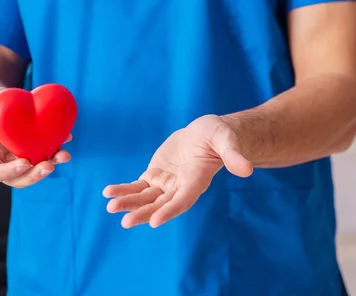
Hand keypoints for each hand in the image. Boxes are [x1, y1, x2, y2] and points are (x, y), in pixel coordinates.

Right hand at [0, 87, 70, 187]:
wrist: (3, 110)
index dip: (10, 171)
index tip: (25, 163)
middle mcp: (3, 164)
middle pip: (18, 179)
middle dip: (34, 175)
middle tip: (49, 166)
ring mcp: (19, 163)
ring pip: (34, 172)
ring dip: (50, 165)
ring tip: (64, 155)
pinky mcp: (34, 157)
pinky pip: (45, 158)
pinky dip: (56, 152)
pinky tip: (67, 139)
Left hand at [103, 114, 252, 227]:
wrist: (205, 134)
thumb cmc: (218, 136)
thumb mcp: (225, 139)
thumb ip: (233, 154)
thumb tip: (247, 169)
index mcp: (197, 181)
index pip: (183, 200)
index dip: (170, 211)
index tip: (155, 221)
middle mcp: (180, 187)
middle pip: (160, 204)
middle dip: (143, 213)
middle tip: (125, 221)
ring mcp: (166, 183)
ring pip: (145, 198)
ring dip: (129, 202)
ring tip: (110, 206)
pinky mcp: (155, 176)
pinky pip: (137, 186)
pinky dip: (124, 190)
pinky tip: (108, 193)